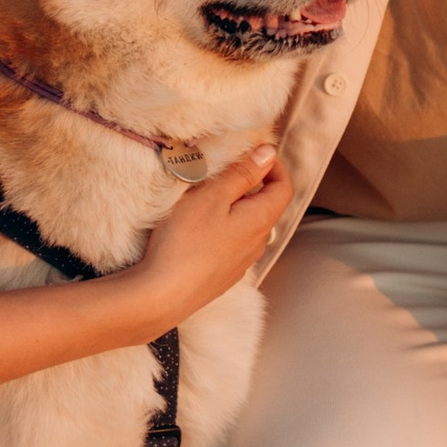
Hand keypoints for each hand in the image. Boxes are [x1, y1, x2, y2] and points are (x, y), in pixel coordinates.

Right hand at [120, 144, 284, 326]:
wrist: (162, 295)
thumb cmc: (184, 242)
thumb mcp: (212, 197)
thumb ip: (242, 174)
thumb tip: (268, 153)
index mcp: (260, 221)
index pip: (284, 187)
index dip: (274, 165)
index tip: (253, 151)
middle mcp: (257, 244)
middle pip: (266, 207)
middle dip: (251, 184)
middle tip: (223, 170)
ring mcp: (241, 263)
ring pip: (248, 226)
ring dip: (235, 206)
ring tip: (206, 197)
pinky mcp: (222, 275)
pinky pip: (232, 244)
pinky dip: (224, 227)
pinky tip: (198, 228)